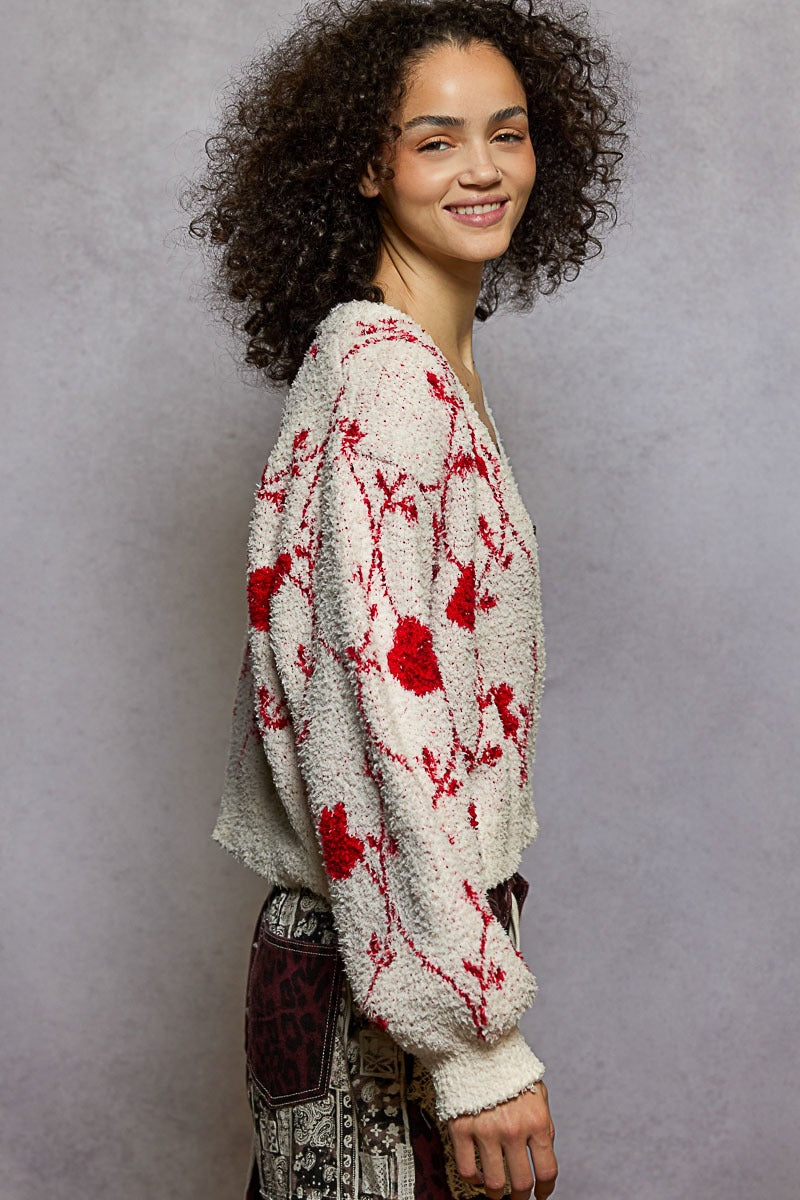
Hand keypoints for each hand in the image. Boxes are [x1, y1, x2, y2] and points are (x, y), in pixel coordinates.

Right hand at [446, 1080, 556, 1199]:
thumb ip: (543, 1125)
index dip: (546, 1189)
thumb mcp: (536, 1092)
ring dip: (498, 1194)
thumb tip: (544, 1156)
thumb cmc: (507, 1069)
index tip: (542, 1194)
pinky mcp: (460, 1129)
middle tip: (519, 1198)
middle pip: (521, 1184)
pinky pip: (467, 1170)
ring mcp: (485, 1131)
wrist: (475, 1045)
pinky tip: (479, 1176)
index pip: (547, 1170)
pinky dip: (474, 1181)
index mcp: (536, 1120)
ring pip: (495, 1184)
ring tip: (498, 1192)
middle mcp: (513, 1129)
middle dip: (522, 1197)